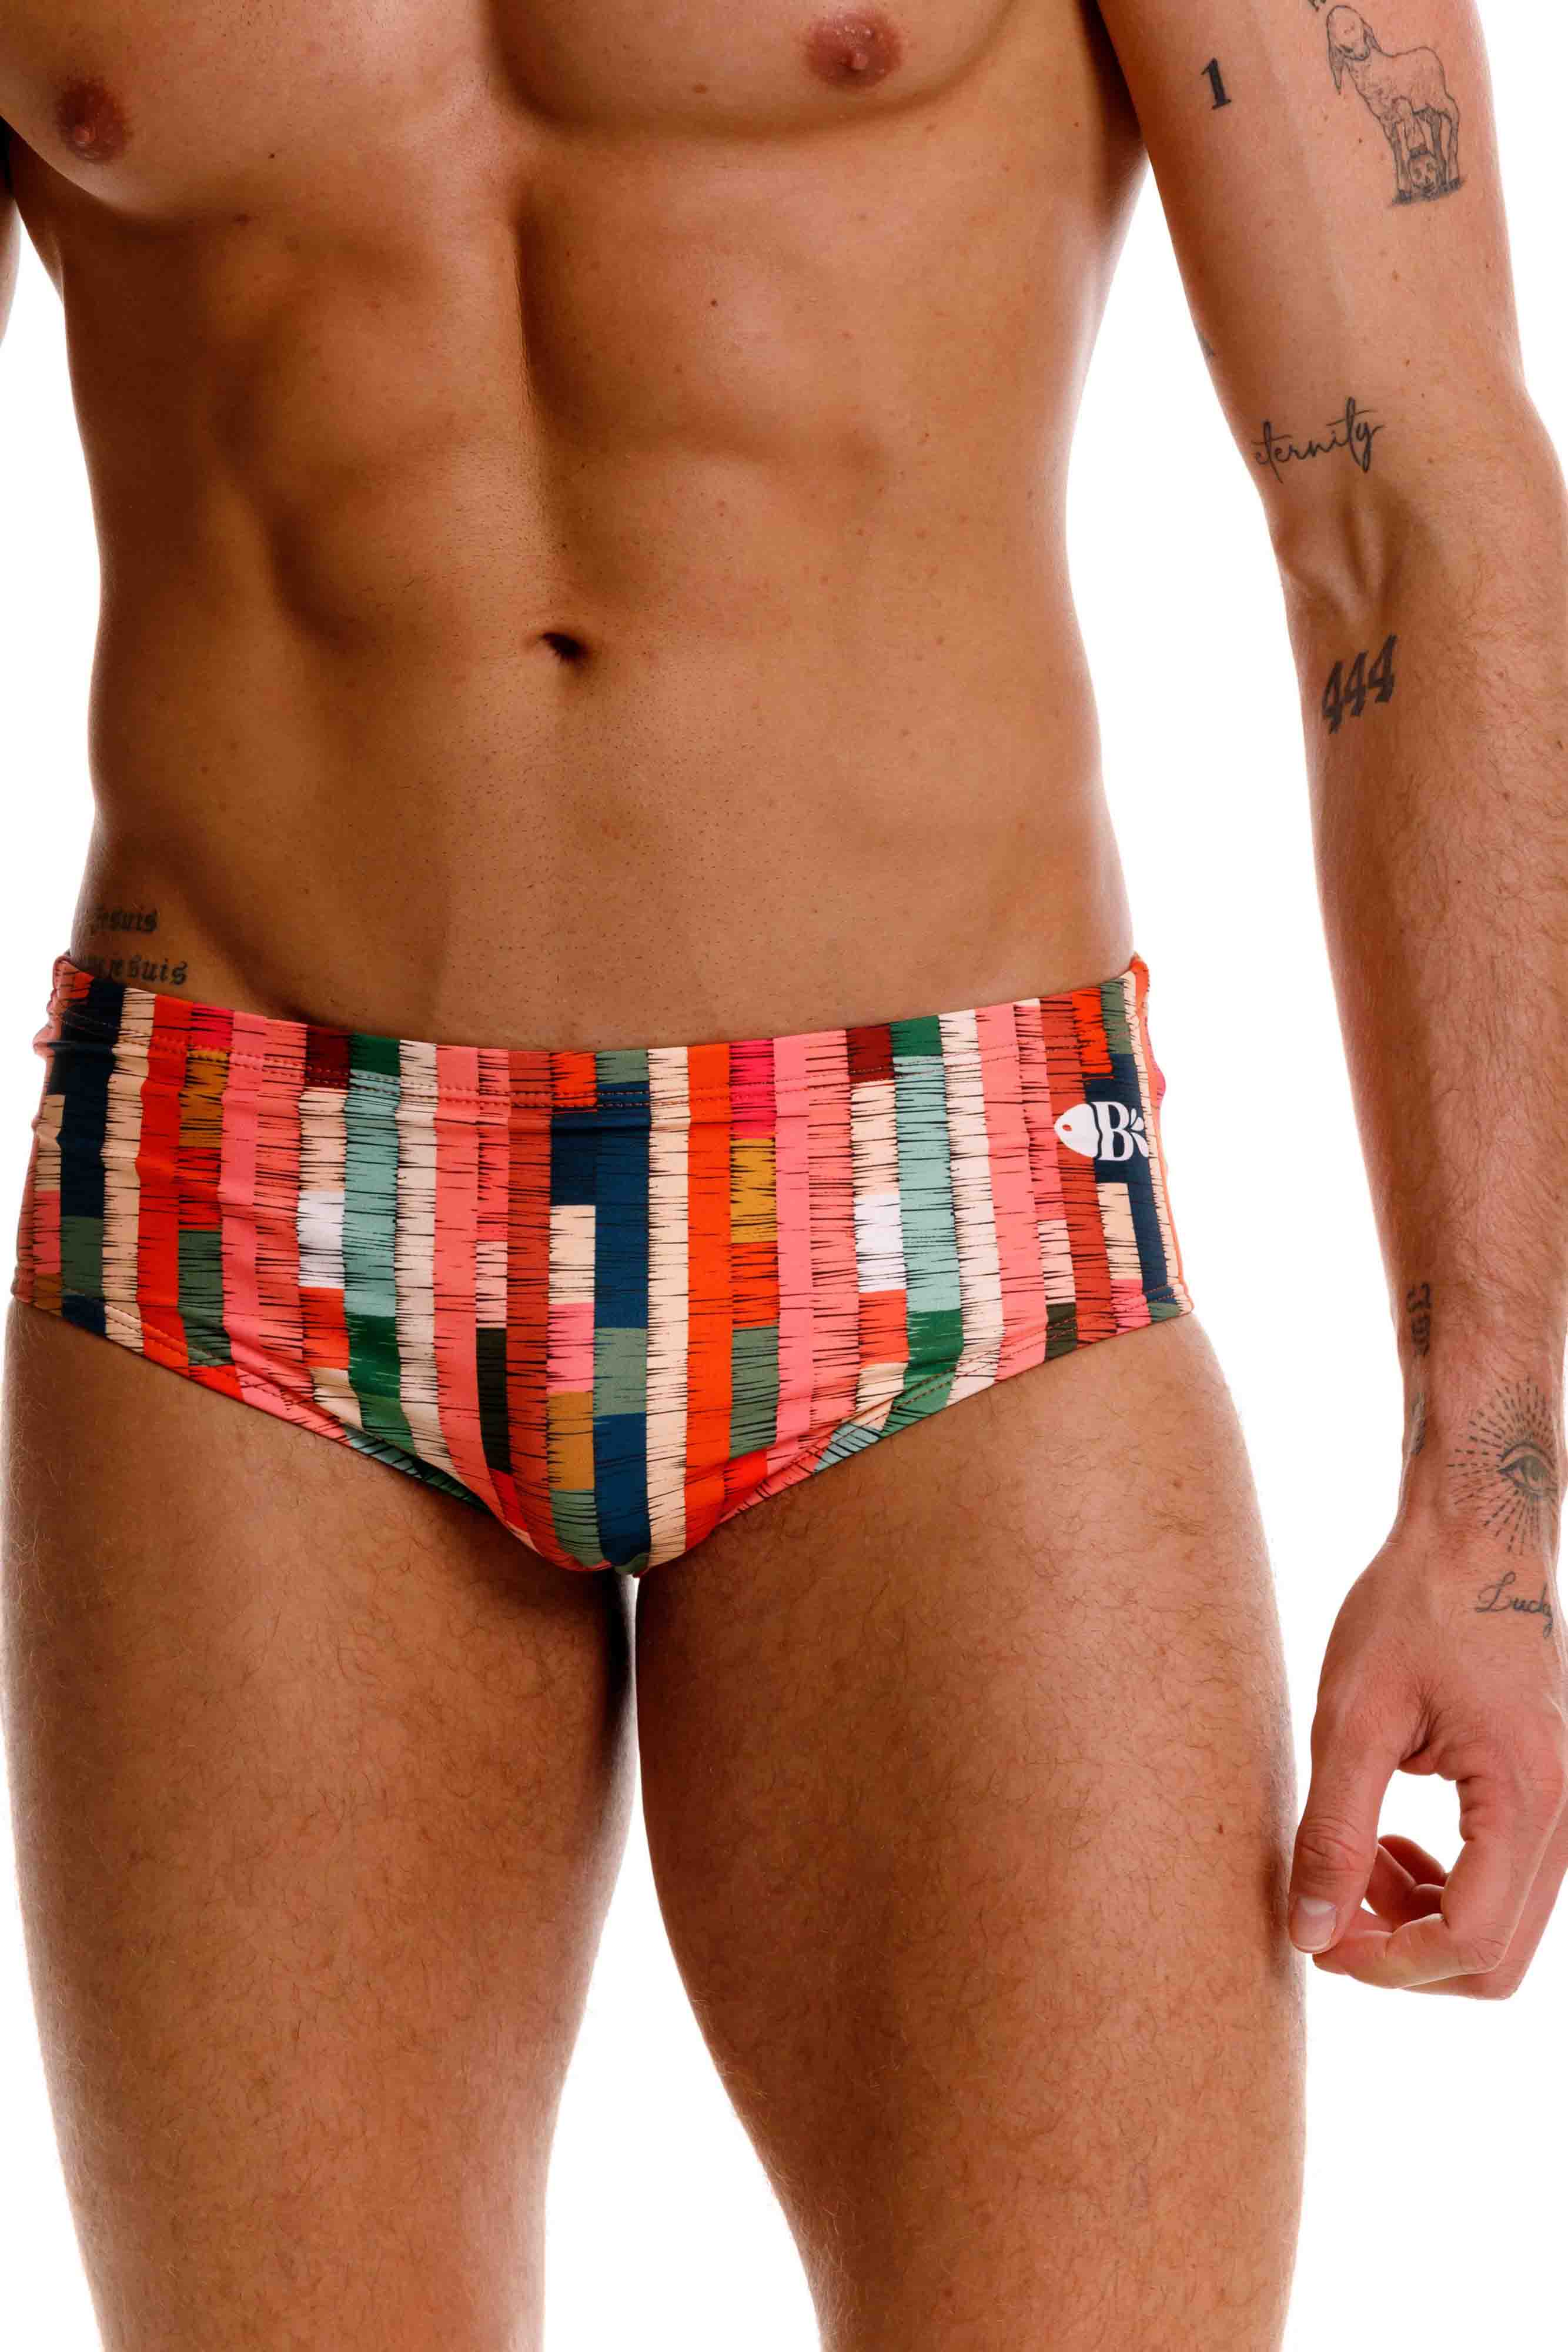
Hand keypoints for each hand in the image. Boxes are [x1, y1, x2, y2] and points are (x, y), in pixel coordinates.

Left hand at [1288, 1525, 1567, 1993]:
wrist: (1476, 1539)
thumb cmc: (1413, 1607)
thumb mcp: (1353, 1716)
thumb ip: (1331, 1831)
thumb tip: (1310, 1933)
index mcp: (1526, 1794)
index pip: (1470, 1942)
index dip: (1387, 1965)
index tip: (1319, 1941)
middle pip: (1496, 1957)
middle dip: (1405, 1952)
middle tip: (1331, 1904)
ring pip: (1502, 1927)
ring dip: (1420, 1920)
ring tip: (1355, 1856)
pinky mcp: (1551, 1799)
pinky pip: (1507, 1884)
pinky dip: (1445, 1885)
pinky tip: (1390, 1838)